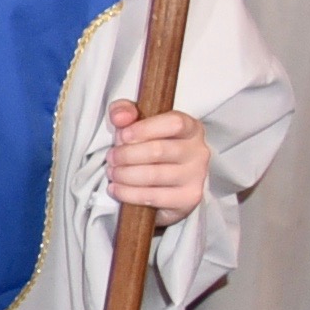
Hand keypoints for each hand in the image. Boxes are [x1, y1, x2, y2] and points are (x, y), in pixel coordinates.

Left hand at [104, 101, 207, 218]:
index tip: (123, 136)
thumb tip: (120, 117)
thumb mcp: (135, 122)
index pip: (174, 123)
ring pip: (154, 175)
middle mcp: (198, 151)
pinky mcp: (188, 198)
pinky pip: (154, 197)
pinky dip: (129, 194)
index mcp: (191, 128)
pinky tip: (116, 189)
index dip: (144, 129)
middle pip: (158, 151)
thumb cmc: (149, 146)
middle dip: (126, 155)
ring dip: (124, 174)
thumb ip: (124, 111)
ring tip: (113, 172)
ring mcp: (196, 176)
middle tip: (111, 158)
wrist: (163, 183)